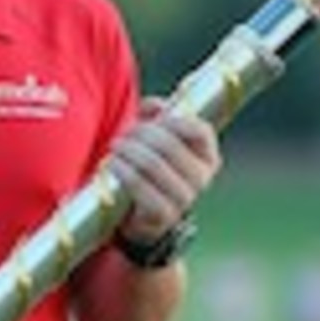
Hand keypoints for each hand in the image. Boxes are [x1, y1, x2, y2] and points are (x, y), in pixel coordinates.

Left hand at [108, 97, 221, 241]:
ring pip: (153, 164)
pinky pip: (140, 186)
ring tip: (115, 146)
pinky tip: (112, 164)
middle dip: (142, 134)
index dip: (175, 120)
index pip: (200, 131)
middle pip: (170, 146)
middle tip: (125, 133)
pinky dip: (123, 171)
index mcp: (207, 158)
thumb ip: (158, 117)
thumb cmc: (151, 170)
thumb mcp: (158, 141)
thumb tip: (155, 105)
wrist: (141, 215)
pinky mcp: (162, 215)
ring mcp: (183, 199)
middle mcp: (201, 179)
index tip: (153, 118)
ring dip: (129, 151)